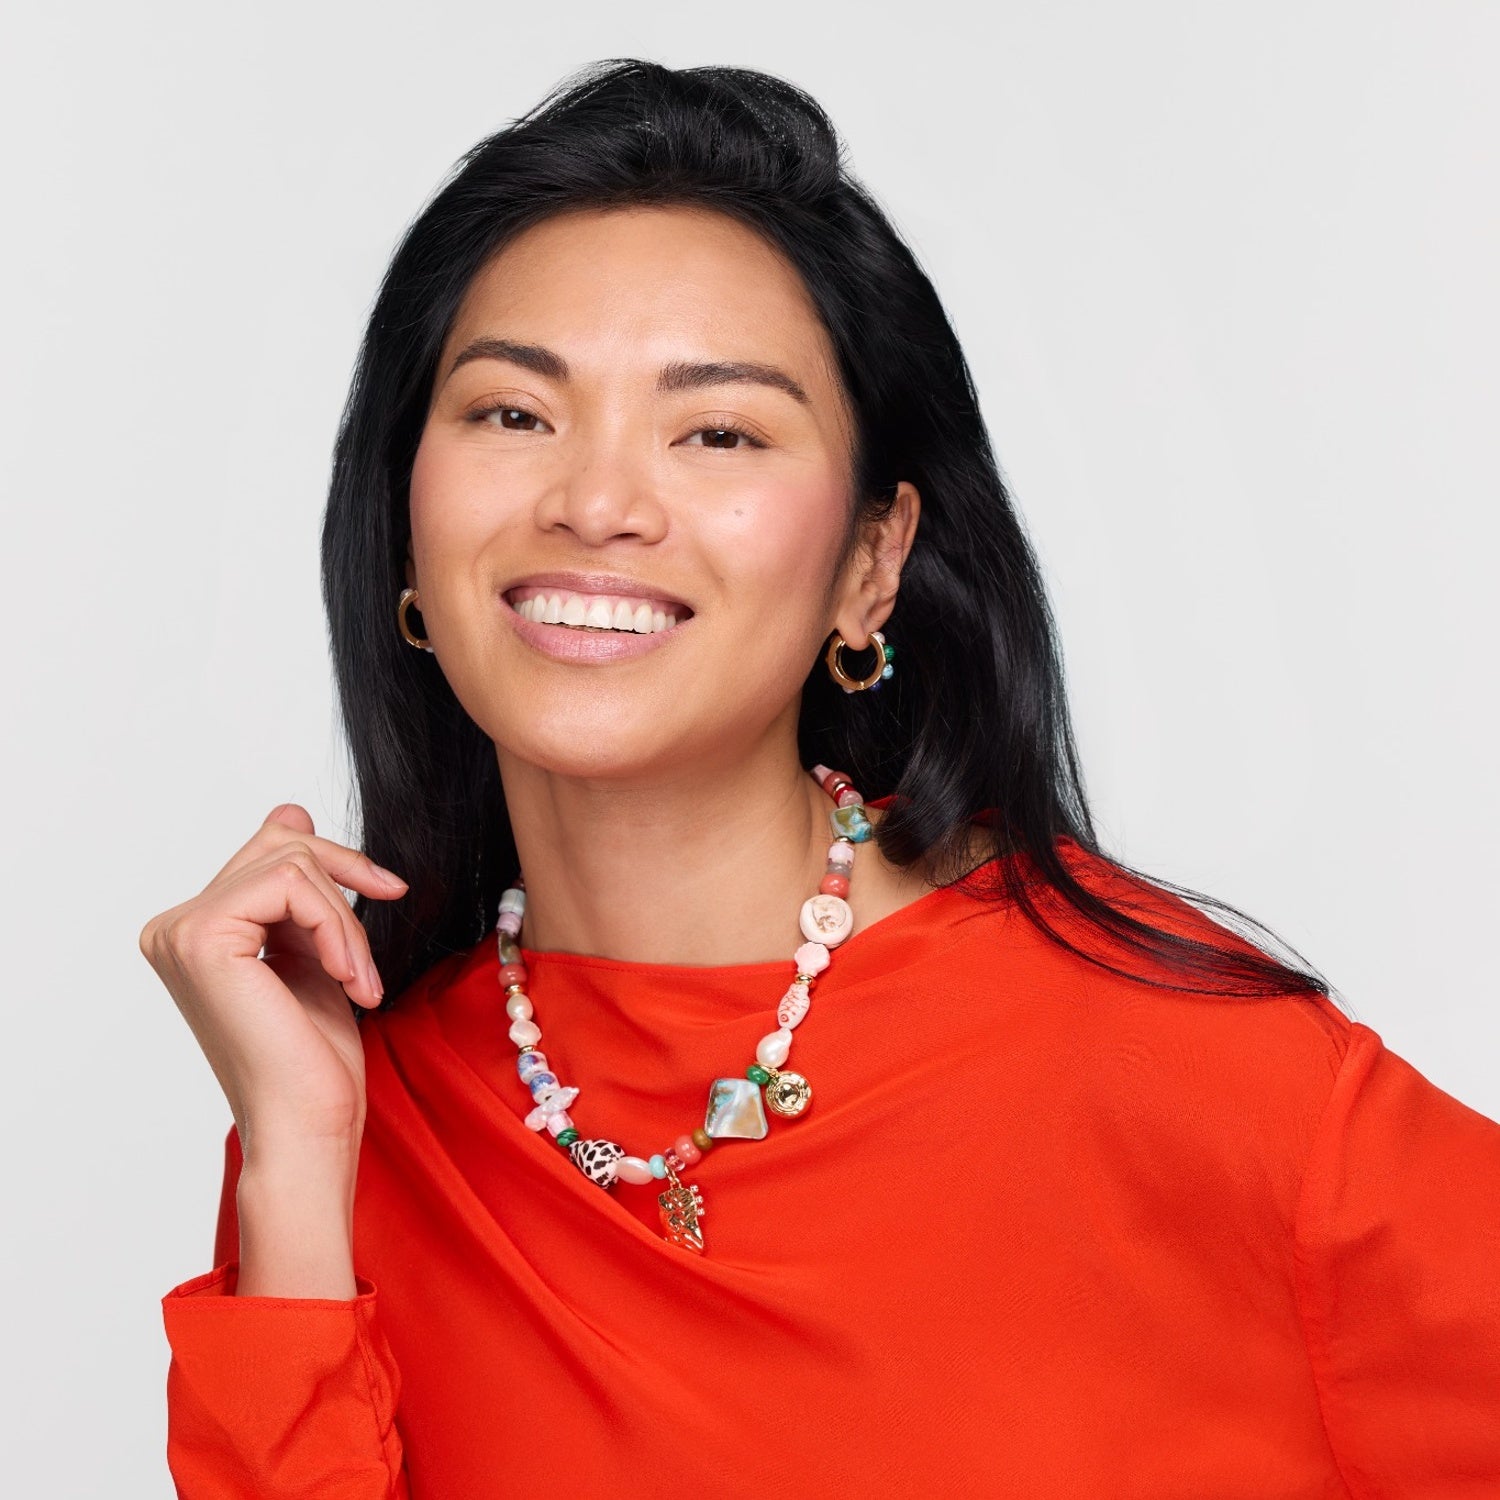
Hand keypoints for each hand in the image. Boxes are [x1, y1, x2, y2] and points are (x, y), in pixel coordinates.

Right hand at [139, 804, 408, 1159]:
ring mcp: (180, 931)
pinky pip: (295, 887)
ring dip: (348, 923)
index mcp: (194, 930)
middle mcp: (173, 928)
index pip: (272, 848)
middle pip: (282, 845)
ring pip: (295, 864)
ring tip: (359, 981)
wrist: (309, 1125)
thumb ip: (296, 885)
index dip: (337, 863)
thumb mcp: (313, 948)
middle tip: (368, 956)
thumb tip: (290, 807)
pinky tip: (349, 981)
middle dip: (347, 887)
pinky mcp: (203, 938)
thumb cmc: (313, 1056)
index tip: (386, 891)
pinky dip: (340, 929)